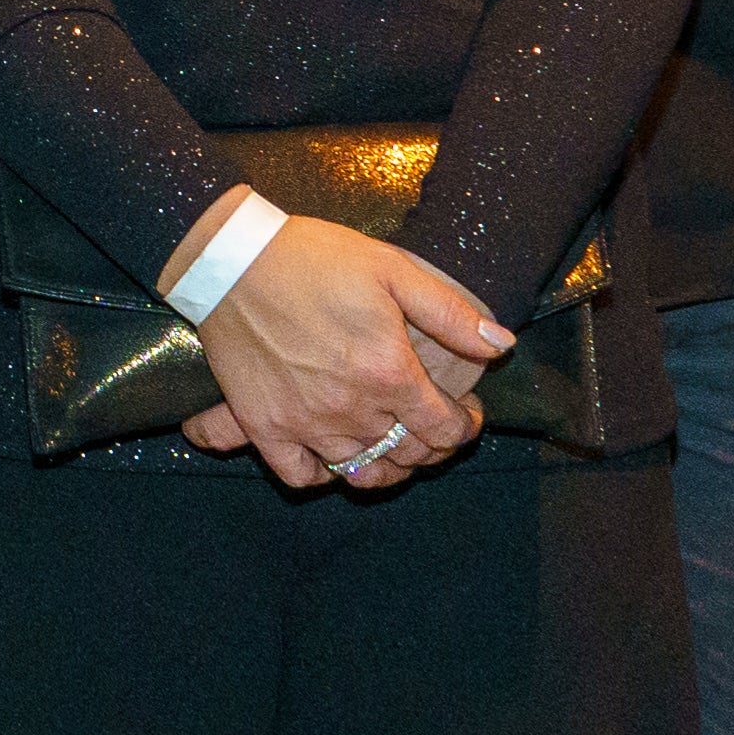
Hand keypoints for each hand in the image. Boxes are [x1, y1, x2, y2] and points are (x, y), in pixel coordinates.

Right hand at [182, 215, 504, 491]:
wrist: (232, 260)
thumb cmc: (315, 259)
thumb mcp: (393, 270)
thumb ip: (451, 313)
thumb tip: (501, 346)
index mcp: (388, 372)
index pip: (444, 428)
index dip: (465, 427)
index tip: (466, 414)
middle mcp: (351, 408)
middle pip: (409, 455)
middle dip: (433, 448)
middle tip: (433, 429)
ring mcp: (306, 423)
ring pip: (362, 473)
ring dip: (388, 468)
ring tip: (393, 448)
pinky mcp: (265, 426)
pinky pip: (301, 475)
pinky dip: (323, 475)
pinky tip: (333, 456)